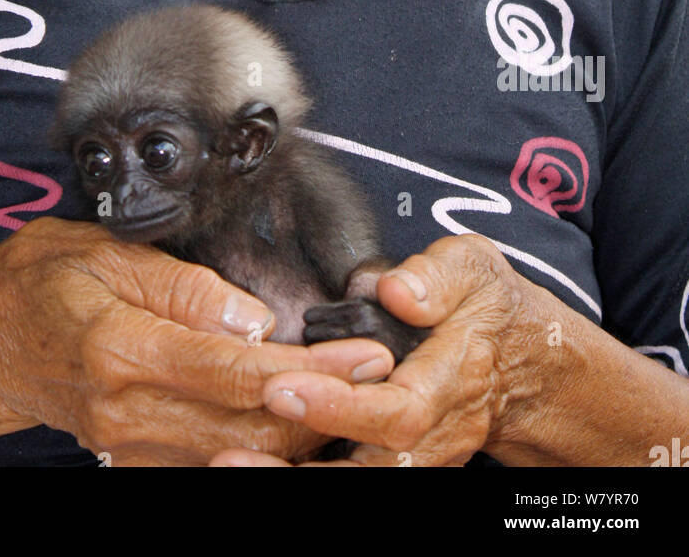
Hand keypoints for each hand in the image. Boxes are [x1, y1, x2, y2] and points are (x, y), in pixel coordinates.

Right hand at [0, 216, 396, 465]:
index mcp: (122, 348)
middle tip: (386, 373)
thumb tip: (254, 320)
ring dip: (304, 428)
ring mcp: (131, 444)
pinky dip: (264, 442)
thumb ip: (182, 288)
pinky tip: (303, 413)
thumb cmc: (42, 281)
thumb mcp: (105, 253)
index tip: (367, 354)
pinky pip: (212, 457)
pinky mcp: (135, 457)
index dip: (311, 368)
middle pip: (249, 425)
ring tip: (361, 390)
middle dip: (327, 404)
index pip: (234, 370)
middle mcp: (129, 410)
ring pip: (239, 451)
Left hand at [209, 233, 560, 466]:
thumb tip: (396, 291)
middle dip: (299, 473)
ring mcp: (418, 458)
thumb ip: (437, 276)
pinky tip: (253, 465)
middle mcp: (433, 433)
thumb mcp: (475, 269)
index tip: (282, 386)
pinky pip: (357, 481)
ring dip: (293, 484)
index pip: (396, 409)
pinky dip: (304, 475)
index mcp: (450, 380)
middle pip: (370, 470)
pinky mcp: (398, 465)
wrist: (526, 362)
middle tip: (231, 456)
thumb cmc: (488, 306)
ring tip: (229, 467)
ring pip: (361, 486)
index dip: (339, 406)